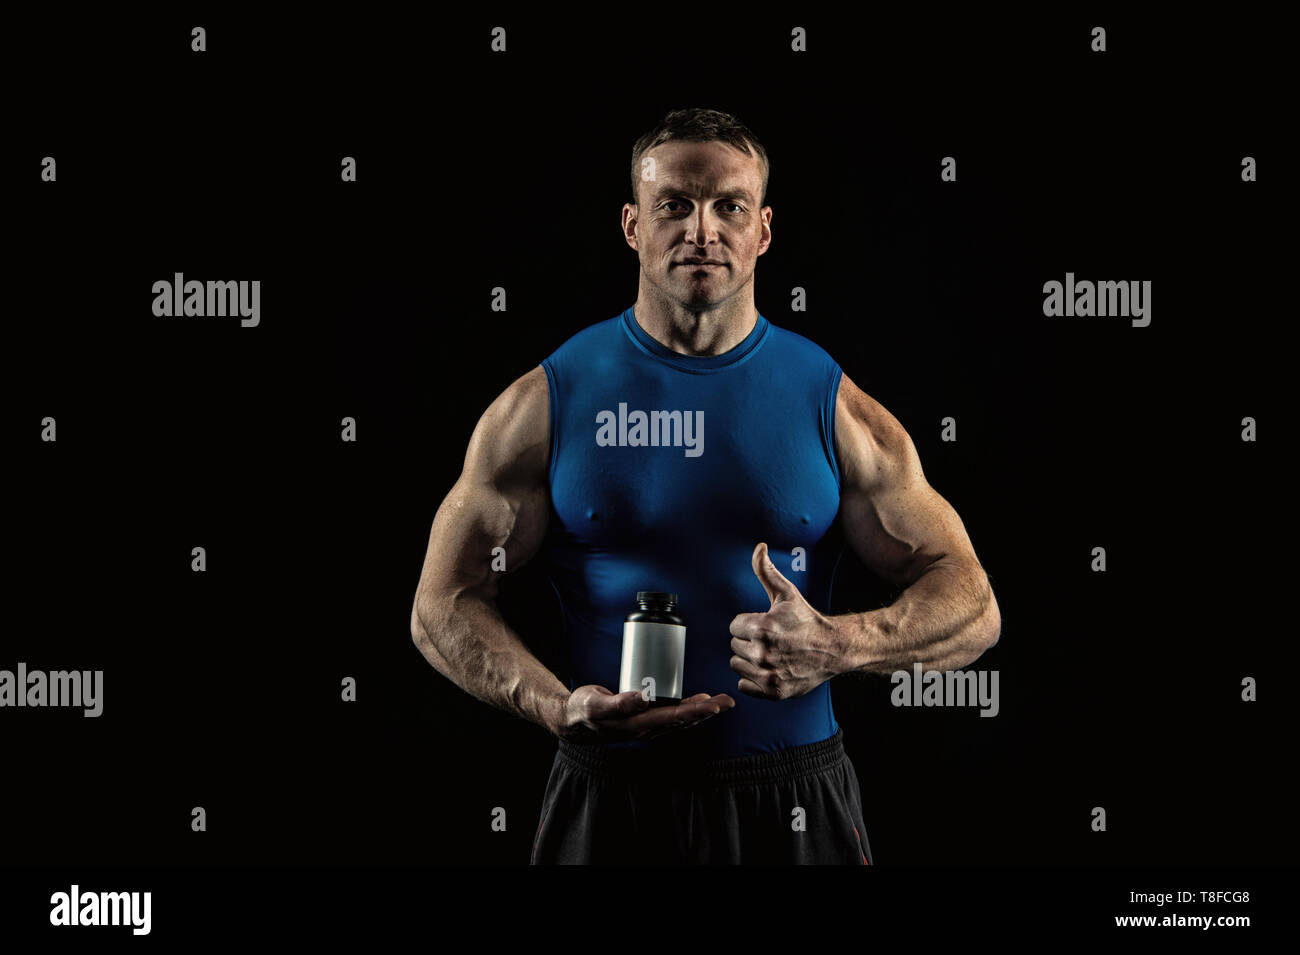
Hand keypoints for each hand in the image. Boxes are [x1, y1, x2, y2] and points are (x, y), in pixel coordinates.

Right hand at [554, 686, 734, 742]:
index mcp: (637, 725)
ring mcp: (646, 725)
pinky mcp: (644, 719)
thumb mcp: (595, 704)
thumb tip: (643, 699)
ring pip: (680, 719)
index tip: (714, 703)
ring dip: (701, 711)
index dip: (695, 710)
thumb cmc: (583, 709)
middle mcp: (646, 728)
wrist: (572, 719)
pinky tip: (697, 700)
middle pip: (683, 719)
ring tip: (721, 701)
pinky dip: (687, 707)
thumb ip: (618, 703)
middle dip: (706, 711)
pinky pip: (671, 715)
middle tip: (729, 701)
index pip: (673, 717)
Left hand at [728, 542, 846, 699]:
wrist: (832, 649)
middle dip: (748, 641)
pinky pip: (744, 685)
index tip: (764, 625)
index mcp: (762, 628)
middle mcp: (763, 653)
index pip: (734, 626)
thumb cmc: (807, 620)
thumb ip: (766, 571)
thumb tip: (759, 548)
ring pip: (737, 665)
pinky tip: (769, 669)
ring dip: (748, 660)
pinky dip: (752, 680)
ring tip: (769, 654)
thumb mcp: (786, 593)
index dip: (748, 623)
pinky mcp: (773, 691)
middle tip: (770, 640)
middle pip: (735, 646)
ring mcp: (768, 674)